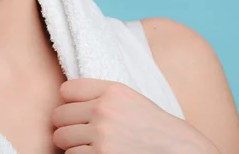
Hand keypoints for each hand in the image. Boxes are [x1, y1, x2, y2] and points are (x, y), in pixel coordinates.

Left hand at [51, 78, 217, 153]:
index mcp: (112, 91)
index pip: (66, 90)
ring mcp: (102, 136)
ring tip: (90, 147)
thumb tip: (63, 98)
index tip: (77, 111)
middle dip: (66, 126)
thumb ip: (101, 95)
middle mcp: (104, 110)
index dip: (69, 103)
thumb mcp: (130, 100)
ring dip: (72, 146)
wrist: (180, 151)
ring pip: (61, 139)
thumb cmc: (153, 127)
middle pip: (58, 116)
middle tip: (81, 134)